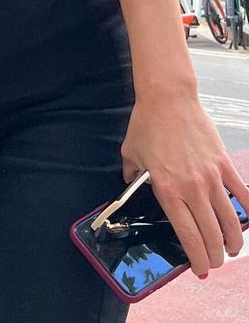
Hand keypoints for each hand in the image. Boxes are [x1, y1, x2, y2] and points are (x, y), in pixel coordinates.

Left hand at [121, 90, 248, 276]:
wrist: (167, 98)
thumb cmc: (147, 124)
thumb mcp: (130, 154)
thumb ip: (132, 176)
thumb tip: (132, 185)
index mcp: (168, 190)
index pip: (188, 236)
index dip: (196, 259)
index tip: (199, 270)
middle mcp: (192, 189)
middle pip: (211, 235)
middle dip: (215, 256)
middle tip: (215, 262)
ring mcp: (211, 177)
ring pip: (229, 220)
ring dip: (233, 241)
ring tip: (232, 249)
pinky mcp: (224, 164)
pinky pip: (243, 193)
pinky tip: (248, 222)